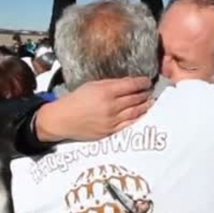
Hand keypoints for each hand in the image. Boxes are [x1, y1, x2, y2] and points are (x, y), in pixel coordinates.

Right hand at [35, 76, 152, 141]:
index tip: (147, 81)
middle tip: (151, 90)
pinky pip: (129, 124)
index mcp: (105, 92)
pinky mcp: (110, 131)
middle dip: (145, 93)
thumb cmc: (75, 100)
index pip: (131, 85)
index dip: (142, 82)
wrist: (62, 120)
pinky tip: (143, 114)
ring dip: (145, 105)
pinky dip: (139, 118)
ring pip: (135, 112)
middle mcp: (111, 106)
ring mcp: (112, 120)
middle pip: (135, 98)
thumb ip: (110, 84)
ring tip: (151, 101)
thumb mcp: (92, 85)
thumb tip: (128, 83)